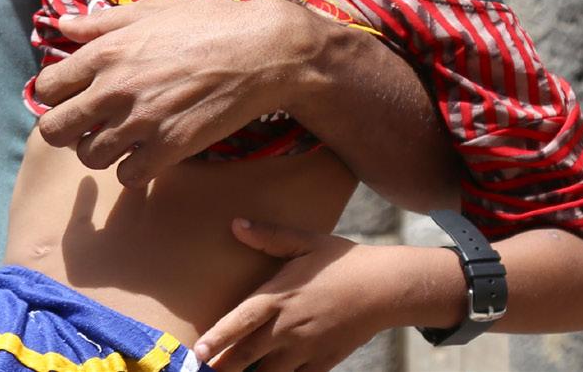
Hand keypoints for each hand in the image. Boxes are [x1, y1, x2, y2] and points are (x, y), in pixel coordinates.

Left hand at [32, 0, 322, 185]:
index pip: (46, 88)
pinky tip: (146, 153)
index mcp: (104, 52)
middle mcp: (114, 89)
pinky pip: (127, 176)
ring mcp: (140, 122)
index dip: (54, 95)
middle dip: (63, 130)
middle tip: (84, 125)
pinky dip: (132, 170)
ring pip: (88, 157)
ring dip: (98, 151)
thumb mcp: (150, 10)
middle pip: (54, 130)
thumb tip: (62, 26)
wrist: (260, 52)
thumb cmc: (207, 23)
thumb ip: (101, 22)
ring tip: (118, 139)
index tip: (71, 95)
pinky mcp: (169, 148)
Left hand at [194, 222, 399, 371]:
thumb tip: (236, 225)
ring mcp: (305, 348)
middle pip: (247, 353)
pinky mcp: (323, 362)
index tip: (197, 350)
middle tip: (203, 371)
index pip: (240, 320)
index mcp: (279, 296)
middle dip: (223, 365)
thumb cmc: (341, 261)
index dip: (217, 337)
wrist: (384, 288)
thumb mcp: (304, 241)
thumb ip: (269, 236)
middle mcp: (288, 326)